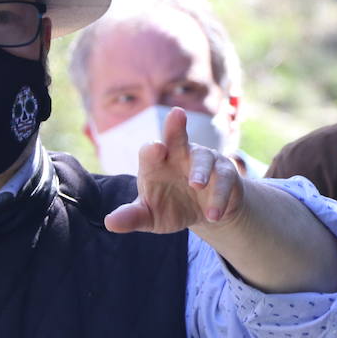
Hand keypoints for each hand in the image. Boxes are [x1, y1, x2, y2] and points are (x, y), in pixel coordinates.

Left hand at [103, 106, 244, 233]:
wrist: (206, 214)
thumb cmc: (170, 207)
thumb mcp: (150, 216)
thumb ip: (132, 217)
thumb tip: (110, 223)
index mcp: (156, 162)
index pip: (150, 151)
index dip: (152, 150)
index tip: (155, 150)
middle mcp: (180, 154)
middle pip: (176, 135)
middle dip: (176, 125)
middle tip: (177, 114)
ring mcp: (204, 160)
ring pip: (203, 158)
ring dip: (200, 170)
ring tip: (197, 186)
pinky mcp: (226, 172)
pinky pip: (225, 179)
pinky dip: (219, 195)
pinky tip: (213, 214)